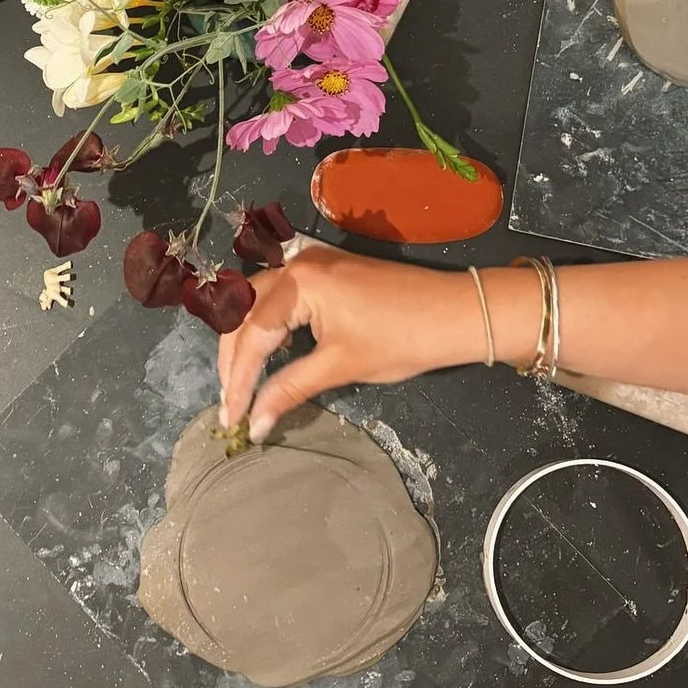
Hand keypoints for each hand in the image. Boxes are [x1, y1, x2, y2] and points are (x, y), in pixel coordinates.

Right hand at [217, 244, 471, 440]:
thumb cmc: (402, 340)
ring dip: (247, 340)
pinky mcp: (325, 270)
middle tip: (230, 403)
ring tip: (242, 382)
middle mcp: (297, 265)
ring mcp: (311, 264)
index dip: (237, 381)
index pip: (252, 336)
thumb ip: (290, 390)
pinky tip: (270, 352)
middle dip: (233, 359)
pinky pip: (280, 295)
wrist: (456, 313)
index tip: (231, 419)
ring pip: (259, 302)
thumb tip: (254, 423)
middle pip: (245, 312)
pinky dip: (268, 325)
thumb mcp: (341, 367)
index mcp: (298, 283)